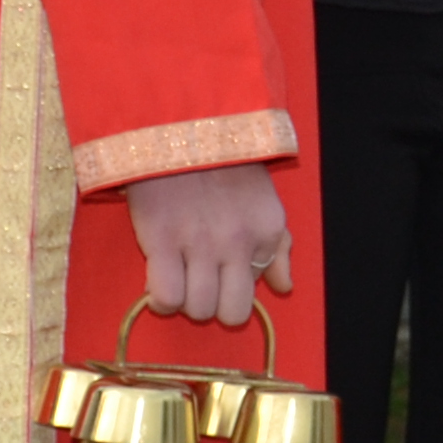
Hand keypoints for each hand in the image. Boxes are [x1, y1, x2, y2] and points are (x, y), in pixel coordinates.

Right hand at [129, 162, 293, 326]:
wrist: (177, 130)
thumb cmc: (222, 167)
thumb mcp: (264, 202)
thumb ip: (278, 247)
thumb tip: (283, 286)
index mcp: (267, 230)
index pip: (255, 291)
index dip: (233, 285)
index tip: (219, 267)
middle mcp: (238, 242)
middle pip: (231, 313)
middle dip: (215, 306)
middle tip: (200, 285)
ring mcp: (199, 244)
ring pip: (198, 309)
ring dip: (186, 303)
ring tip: (178, 279)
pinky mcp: (161, 241)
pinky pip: (166, 297)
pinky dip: (160, 300)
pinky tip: (158, 284)